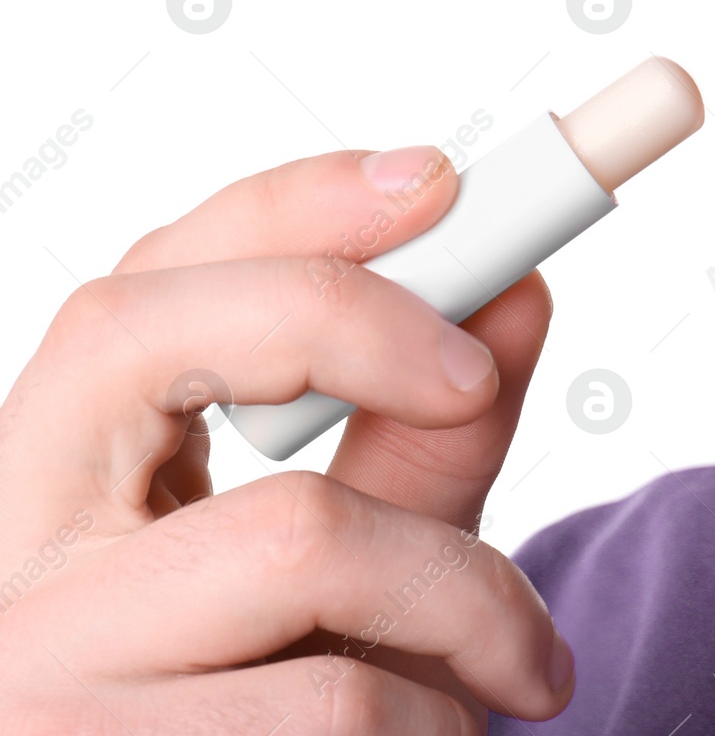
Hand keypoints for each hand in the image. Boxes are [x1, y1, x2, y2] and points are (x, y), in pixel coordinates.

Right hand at [0, 145, 571, 733]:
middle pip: (147, 335)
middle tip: (477, 379)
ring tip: (514, 672)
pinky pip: (336, 703)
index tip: (444, 179)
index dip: (289, 206)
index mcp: (62, 481)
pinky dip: (441, 715)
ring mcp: (33, 673)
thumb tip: (516, 291)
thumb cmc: (291, 712)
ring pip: (299, 532)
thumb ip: (423, 439)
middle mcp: (6, 557)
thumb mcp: (359, 569)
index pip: (143, 282)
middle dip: (358, 321)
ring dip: (469, 598)